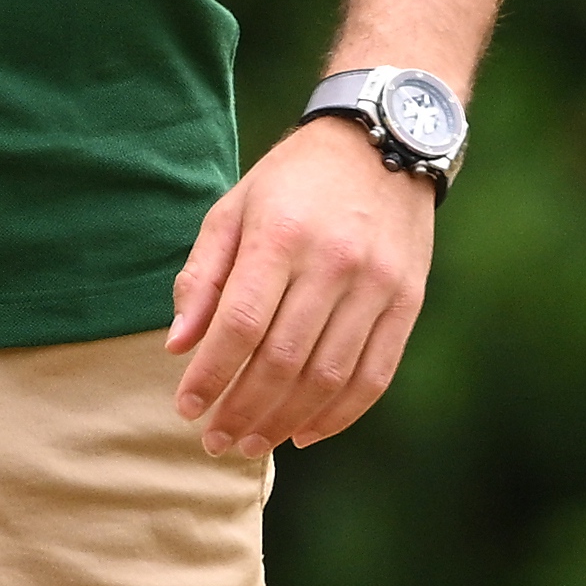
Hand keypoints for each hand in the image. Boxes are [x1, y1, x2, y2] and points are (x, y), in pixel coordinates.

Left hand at [166, 115, 437, 455]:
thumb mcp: (234, 209)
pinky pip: (374, 375)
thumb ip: (203, 277)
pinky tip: (305, 433)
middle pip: (282, 360)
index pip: (240, 325)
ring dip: (284, 421)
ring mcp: (377, 284)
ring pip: (328, 377)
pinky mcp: (408, 301)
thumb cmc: (293, 181)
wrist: (384, 141)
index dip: (211, 376)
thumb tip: (178, 347)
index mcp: (280, 236)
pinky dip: (339, 415)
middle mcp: (333, 262)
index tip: (186, 408)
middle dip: (242, 411)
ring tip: (252, 444)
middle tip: (215, 442)